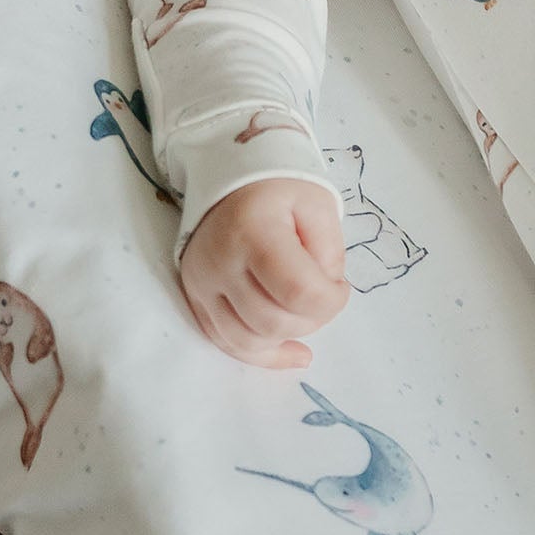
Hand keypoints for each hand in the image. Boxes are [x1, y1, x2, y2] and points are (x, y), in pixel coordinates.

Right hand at [179, 177, 349, 369]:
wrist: (229, 179)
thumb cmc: (281, 189)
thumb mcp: (318, 204)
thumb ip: (329, 252)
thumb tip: (325, 295)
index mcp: (253, 230)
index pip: (297, 291)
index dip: (330, 301)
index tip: (339, 287)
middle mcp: (219, 262)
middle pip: (272, 321)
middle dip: (312, 319)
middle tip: (323, 296)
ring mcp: (201, 284)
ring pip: (247, 340)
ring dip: (289, 336)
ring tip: (306, 313)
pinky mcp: (195, 299)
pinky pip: (226, 342)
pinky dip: (264, 355)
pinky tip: (293, 352)